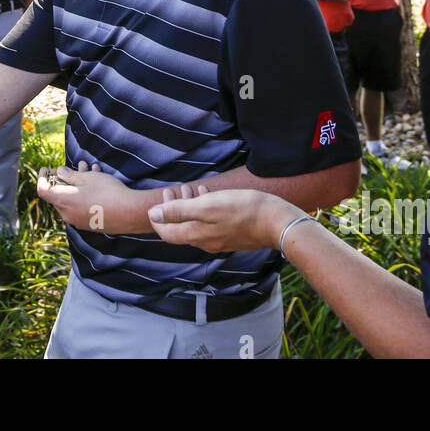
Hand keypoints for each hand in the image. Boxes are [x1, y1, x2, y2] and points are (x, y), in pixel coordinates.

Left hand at [36, 161, 132, 231]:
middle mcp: (67, 214)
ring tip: (89, 168)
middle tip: (72, 167)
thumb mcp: (86, 178)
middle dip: (64, 179)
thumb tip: (60, 172)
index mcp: (63, 202)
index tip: (46, 169)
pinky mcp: (90, 223)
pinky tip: (97, 180)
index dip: (42, 178)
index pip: (42, 191)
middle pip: (58, 195)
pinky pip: (81, 206)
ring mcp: (79, 221)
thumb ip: (70, 175)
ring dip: (78, 184)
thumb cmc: (106, 192)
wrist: (129, 212)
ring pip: (72, 199)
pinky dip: (85, 193)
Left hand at [148, 187, 301, 253]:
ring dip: (190, 207)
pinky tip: (211, 193)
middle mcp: (206, 242)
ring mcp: (221, 240)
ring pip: (197, 224)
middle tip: (174, 190)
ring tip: (191, 188)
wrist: (276, 222)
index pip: (167, 233)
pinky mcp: (233, 234)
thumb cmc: (242, 210)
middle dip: (174, 209)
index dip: (159, 218)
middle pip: (182, 228)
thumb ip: (178, 211)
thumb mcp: (207, 206)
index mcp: (196, 236)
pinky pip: (212, 223)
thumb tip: (152, 215)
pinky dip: (205, 208)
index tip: (160, 199)